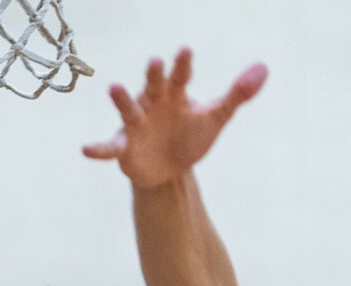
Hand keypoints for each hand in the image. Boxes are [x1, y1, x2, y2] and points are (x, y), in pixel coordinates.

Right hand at [83, 48, 265, 188]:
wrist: (171, 170)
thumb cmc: (191, 136)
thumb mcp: (216, 117)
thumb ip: (237, 94)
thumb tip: (264, 68)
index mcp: (175, 95)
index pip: (181, 76)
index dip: (183, 64)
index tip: (186, 50)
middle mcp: (152, 104)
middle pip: (153, 87)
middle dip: (153, 76)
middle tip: (155, 62)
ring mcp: (136, 124)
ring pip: (128, 110)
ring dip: (122, 99)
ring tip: (114, 88)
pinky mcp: (124, 147)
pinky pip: (109, 147)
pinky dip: (99, 148)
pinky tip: (86, 150)